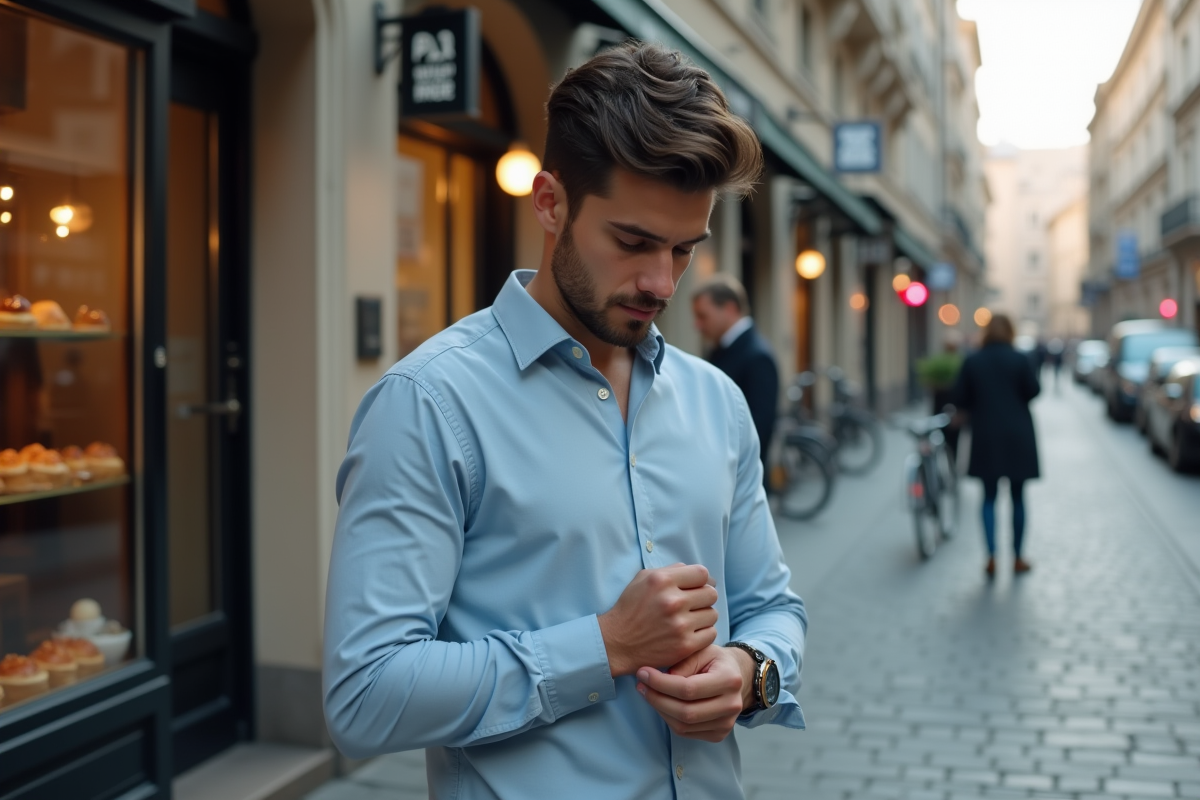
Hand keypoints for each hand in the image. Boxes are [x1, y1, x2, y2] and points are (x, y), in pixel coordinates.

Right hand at [598, 564, 717, 676]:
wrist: (617, 642)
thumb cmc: (631, 608)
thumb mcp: (643, 579)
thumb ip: (671, 571)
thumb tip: (699, 574)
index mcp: (662, 580)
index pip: (702, 573)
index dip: (701, 580)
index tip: (695, 588)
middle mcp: (672, 601)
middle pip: (711, 593)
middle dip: (703, 598)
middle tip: (692, 605)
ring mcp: (680, 625)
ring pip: (713, 614)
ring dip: (703, 616)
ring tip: (689, 620)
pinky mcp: (684, 645)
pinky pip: (711, 634)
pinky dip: (703, 633)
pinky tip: (690, 633)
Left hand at [634, 645, 753, 742]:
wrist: (736, 676)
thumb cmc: (714, 660)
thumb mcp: (701, 650)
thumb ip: (683, 662)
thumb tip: (662, 680)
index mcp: (729, 680)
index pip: (689, 689)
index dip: (661, 683)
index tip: (643, 673)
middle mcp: (732, 705)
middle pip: (686, 712)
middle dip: (657, 699)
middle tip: (640, 685)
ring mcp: (726, 724)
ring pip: (683, 726)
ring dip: (660, 710)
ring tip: (647, 693)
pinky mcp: (718, 734)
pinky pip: (686, 732)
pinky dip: (669, 719)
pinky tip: (661, 704)